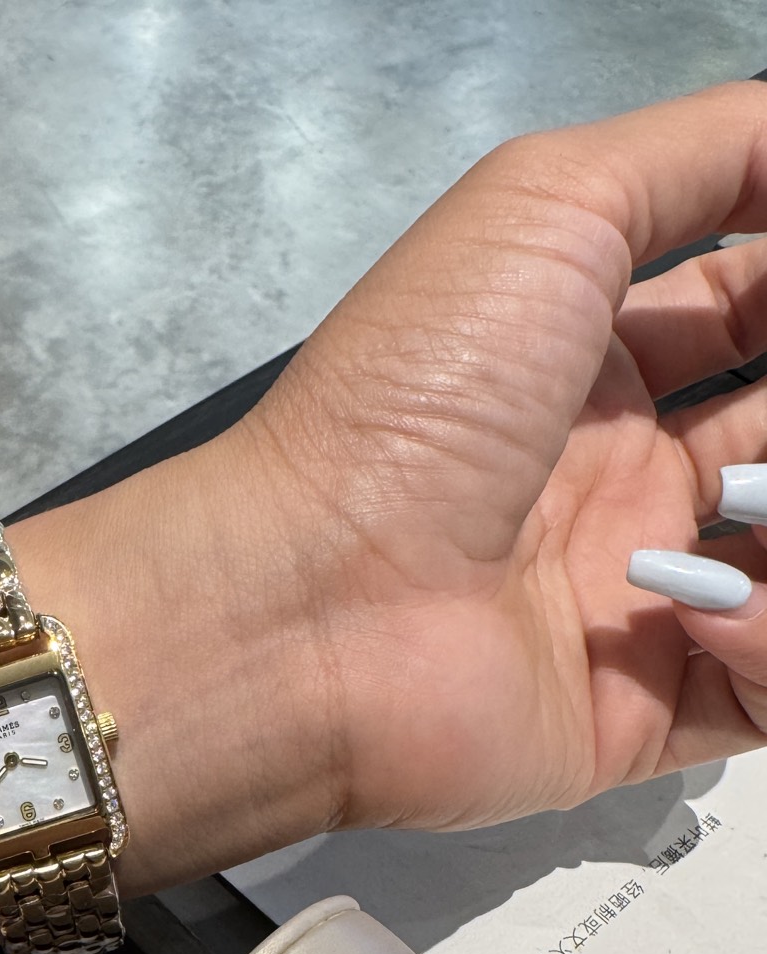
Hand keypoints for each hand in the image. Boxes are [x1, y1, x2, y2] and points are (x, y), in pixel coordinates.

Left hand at [19, 83, 766, 883]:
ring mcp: (627, 603)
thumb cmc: (414, 402)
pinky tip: (714, 608)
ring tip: (764, 506)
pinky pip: (765, 694)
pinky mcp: (633, 717)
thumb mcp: (546, 207)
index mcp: (585, 365)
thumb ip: (700, 157)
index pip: (741, 314)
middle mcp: (612, 482)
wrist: (312, 605)